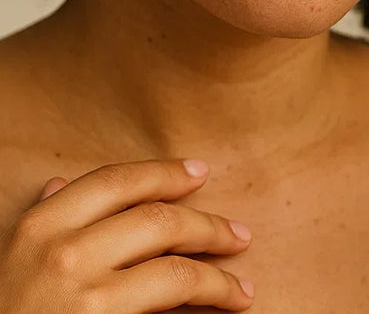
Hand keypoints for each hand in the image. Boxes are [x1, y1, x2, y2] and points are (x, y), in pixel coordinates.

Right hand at [0, 159, 254, 312]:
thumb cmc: (9, 310)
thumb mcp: (14, 261)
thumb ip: (46, 221)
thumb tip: (60, 184)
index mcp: (40, 226)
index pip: (117, 180)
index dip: (165, 173)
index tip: (201, 172)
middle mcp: (64, 255)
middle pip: (159, 221)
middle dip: (208, 226)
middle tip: (239, 235)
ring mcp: (86, 298)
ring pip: (176, 270)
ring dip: (218, 277)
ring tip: (241, 288)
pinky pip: (172, 307)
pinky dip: (206, 303)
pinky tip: (224, 305)